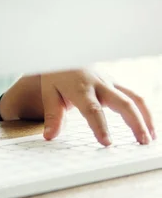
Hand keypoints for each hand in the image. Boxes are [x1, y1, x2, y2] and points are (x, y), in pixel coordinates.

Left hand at [0, 70, 155, 145]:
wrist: (64, 54)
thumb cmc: (57, 75)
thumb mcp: (48, 92)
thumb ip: (52, 115)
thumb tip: (49, 136)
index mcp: (80, 88)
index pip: (92, 109)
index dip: (100, 126)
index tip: (107, 143)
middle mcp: (99, 84)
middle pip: (122, 103)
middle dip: (135, 123)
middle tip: (141, 143)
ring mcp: (110, 82)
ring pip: (134, 98)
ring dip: (145, 118)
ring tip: (149, 139)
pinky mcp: (116, 84)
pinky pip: (134, 96)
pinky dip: (144, 111)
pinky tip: (148, 127)